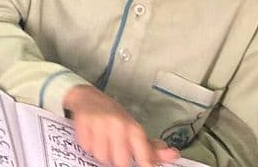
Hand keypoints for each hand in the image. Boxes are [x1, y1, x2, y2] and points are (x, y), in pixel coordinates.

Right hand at [65, 86, 179, 166]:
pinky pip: (86, 146)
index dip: (145, 164)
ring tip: (101, 141)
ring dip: (101, 153)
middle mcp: (119, 125)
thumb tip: (174, 155)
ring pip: (102, 156)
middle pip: (120, 162)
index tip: (143, 164)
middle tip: (114, 150)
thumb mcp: (133, 130)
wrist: (87, 96)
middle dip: (116, 159)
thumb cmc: (114, 117)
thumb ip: (152, 147)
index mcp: (134, 128)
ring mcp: (100, 123)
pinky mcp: (83, 122)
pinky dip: (88, 145)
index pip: (144, 157)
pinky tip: (91, 135)